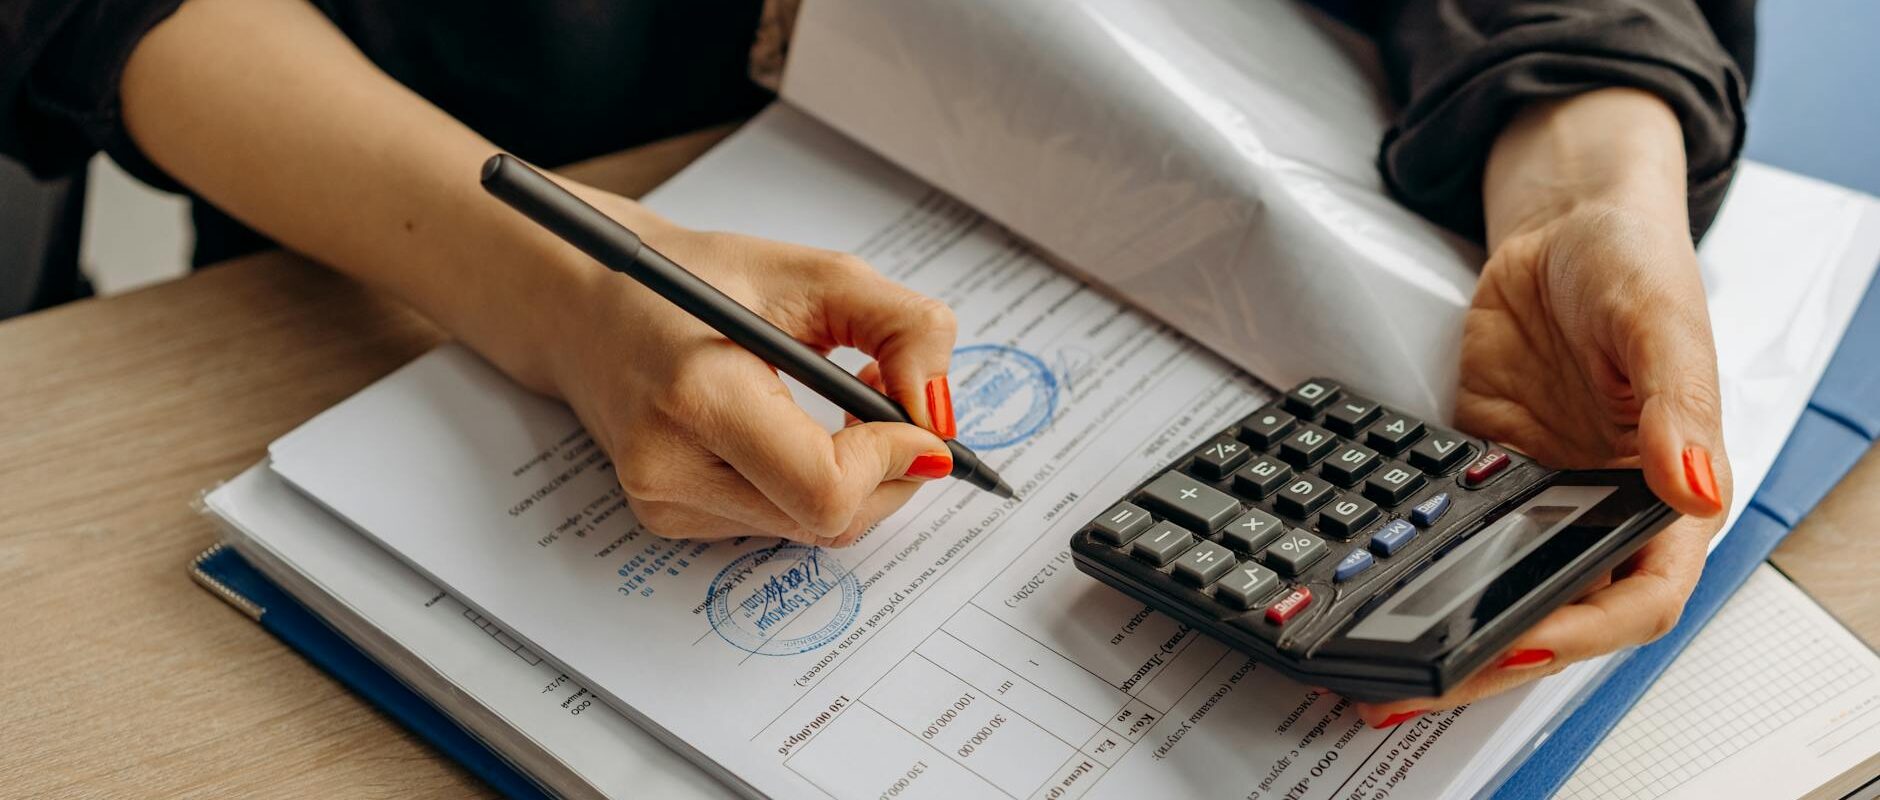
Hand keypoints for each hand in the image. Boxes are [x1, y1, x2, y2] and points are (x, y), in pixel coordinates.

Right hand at [545, 193, 959, 547]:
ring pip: (811, 529)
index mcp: (699, 395)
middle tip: (891, 405)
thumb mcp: (814, 274)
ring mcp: (663, 502)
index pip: (826, 487)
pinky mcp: (666, 519)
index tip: (919, 422)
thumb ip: (902, 329)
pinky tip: (792, 431)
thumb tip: (940, 413)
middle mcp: (670, 466)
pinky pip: (777, 523)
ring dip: (853, 478)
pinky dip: (809, 485)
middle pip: (829, 521)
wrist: (589, 301)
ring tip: (841, 408)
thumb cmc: (698, 278)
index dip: (893, 460)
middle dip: (888, 472)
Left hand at [1354, 89, 1730, 726]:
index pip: (1638, 597)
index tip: (1519, 645)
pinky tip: (1366, 592)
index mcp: (1667, 496)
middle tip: (1413, 687)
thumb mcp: (1658, 320)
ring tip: (1376, 671)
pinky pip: (1446, 536)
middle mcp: (1601, 512)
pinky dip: (1411, 571)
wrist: (1561, 227)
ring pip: (1494, 589)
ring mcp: (1536, 500)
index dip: (1581, 632)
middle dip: (1488, 661)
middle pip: (1555, 615)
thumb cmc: (1630, 263)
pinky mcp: (1480, 477)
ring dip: (1444, 634)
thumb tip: (1693, 486)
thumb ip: (1675, 404)